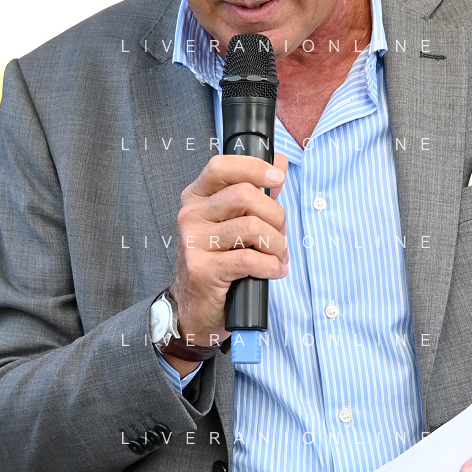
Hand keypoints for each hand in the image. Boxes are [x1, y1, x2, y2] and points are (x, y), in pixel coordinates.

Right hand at [163, 153, 288, 371]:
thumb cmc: (219, 261)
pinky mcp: (202, 269)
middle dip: (275, 215)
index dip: (253, 167)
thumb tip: (280, 163)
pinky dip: (271, 266)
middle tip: (280, 233)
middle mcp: (191, 215)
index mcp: (197, 198)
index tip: (277, 178)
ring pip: (251, 227)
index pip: (221, 166)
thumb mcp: (236, 222)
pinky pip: (249, 259)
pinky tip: (274, 271)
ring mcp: (193, 242)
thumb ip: (258, 192)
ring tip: (278, 256)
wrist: (195, 308)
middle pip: (244, 195)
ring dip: (277, 244)